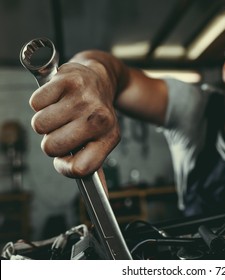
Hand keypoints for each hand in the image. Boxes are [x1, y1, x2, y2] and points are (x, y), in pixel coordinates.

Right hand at [29, 61, 119, 177]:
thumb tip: (100, 196)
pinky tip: (57, 98)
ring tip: (61, 112)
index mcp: (109, 137)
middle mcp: (99, 119)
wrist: (100, 78)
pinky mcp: (68, 80)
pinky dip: (40, 102)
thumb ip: (94, 164)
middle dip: (52, 141)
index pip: (81, 169)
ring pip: (39, 126)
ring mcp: (84, 99)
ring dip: (46, 121)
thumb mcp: (102, 139)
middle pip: (52, 148)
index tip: (65, 158)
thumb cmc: (96, 114)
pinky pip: (35, 104)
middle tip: (64, 128)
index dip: (66, 167)